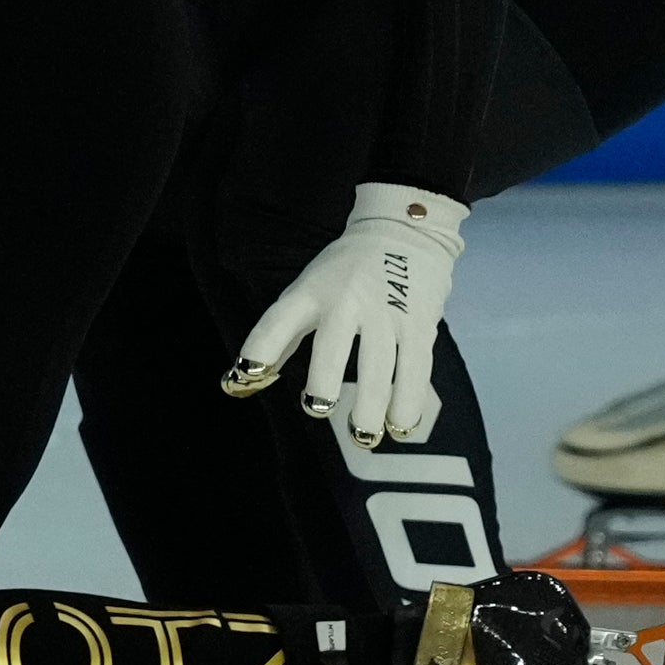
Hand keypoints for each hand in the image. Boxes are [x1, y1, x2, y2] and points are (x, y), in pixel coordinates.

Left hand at [223, 183, 466, 449]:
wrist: (405, 228)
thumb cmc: (343, 273)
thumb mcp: (305, 291)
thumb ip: (279, 336)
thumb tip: (244, 380)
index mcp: (310, 292)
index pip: (277, 320)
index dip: (260, 348)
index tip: (246, 374)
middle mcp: (346, 301)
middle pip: (332, 347)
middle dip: (324, 381)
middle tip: (316, 408)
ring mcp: (386, 313)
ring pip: (379, 366)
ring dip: (371, 407)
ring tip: (363, 436)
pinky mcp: (420, 324)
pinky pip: (416, 369)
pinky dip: (409, 401)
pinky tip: (402, 426)